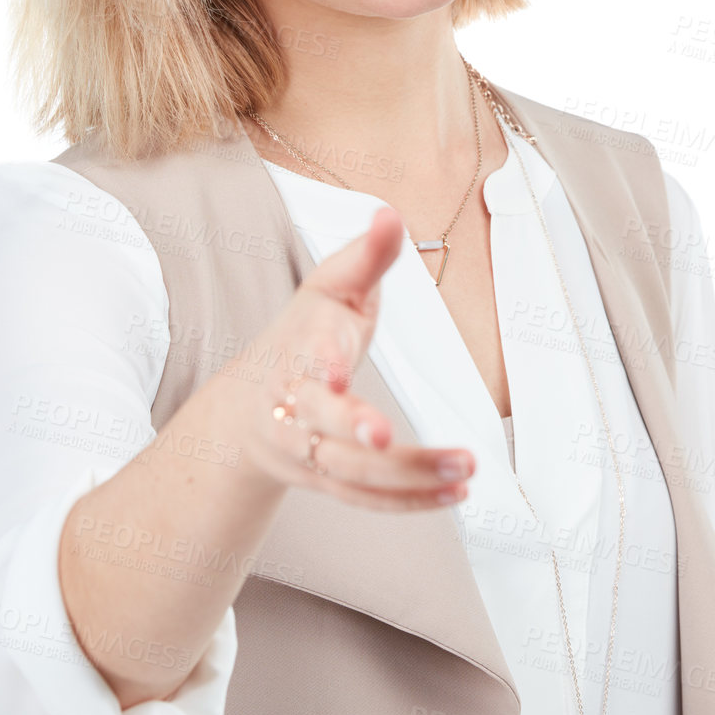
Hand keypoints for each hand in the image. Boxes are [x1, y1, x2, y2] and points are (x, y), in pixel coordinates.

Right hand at [237, 205, 475, 510]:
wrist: (248, 406)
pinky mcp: (327, 480)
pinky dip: (410, 502)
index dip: (321, 364)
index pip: (305, 358)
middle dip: (355, 429)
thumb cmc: (303, 334)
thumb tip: (391, 213)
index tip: (338, 373)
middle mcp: (294, 405)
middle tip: (387, 437)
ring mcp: (308, 448)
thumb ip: (364, 257)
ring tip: (465, 468)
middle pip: (321, 423)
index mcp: (296, 349)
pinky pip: (367, 499)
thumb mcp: (330, 288)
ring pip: (352, 471)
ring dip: (407, 474)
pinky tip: (455, 494)